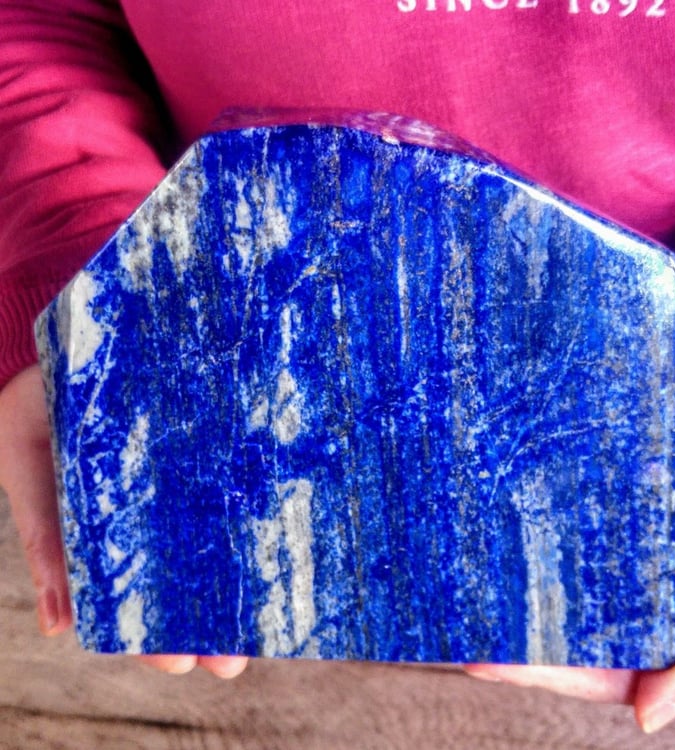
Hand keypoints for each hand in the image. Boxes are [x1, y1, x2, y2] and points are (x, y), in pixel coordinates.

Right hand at [0, 365, 247, 678]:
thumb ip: (45, 537)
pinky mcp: (215, 442)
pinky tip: (280, 540)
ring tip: (260, 622)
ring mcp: (188, 480)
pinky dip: (257, 511)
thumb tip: (60, 627)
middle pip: (184, 578)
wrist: (74, 335)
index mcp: (108, 527)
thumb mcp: (31, 467)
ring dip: (236, 584)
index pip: (133, 595)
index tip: (177, 662)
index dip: (154, 633)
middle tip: (227, 659)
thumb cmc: (41, 407)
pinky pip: (238, 481)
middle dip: (205, 625)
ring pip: (216, 541)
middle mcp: (154, 511)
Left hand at [465, 413, 674, 731]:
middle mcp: (620, 613)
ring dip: (505, 598)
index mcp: (654, 643)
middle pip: (553, 637)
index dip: (533, 672)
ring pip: (545, 595)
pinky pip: (549, 548)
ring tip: (453, 594)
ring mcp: (601, 569)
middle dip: (504, 638)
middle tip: (450, 628)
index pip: (584, 672)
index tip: (482, 662)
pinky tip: (485, 549)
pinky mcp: (588, 530)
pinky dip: (522, 554)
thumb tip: (644, 720)